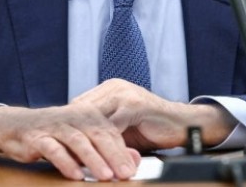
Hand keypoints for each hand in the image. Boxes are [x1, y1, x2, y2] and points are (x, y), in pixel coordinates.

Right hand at [0, 103, 140, 180]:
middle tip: (126, 174)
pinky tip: (76, 175)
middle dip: (114, 155)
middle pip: (98, 135)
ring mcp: (56, 125)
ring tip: (106, 176)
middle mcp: (75, 117)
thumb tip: (135, 160)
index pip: (111, 132)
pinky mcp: (38, 136)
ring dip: (93, 159)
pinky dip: (66, 162)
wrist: (17, 126)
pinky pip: (54, 149)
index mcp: (89, 114)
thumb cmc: (56, 135)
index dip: (122, 151)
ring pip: (78, 141)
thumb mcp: (85, 142)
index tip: (133, 170)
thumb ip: (109, 150)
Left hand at [72, 79, 236, 150]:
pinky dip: (104, 144)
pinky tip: (99, 157)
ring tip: (78, 159)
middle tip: (65, 154)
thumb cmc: (151, 128)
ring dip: (87, 140)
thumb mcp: (121, 128)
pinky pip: (113, 126)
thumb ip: (102, 131)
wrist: (184, 124)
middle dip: (75, 133)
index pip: (80, 106)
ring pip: (96, 118)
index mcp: (108, 89)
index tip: (61, 145)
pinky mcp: (135, 105)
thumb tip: (76, 148)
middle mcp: (114, 87)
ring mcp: (125, 94)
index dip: (70, 126)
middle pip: (83, 110)